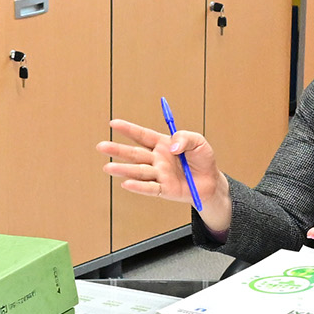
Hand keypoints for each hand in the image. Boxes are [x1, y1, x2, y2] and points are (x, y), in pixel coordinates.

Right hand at [101, 118, 228, 217]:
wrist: (211, 182)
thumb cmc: (203, 159)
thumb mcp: (199, 142)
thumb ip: (185, 138)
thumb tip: (172, 146)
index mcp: (162, 144)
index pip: (142, 135)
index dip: (128, 129)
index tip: (113, 123)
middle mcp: (157, 160)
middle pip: (134, 154)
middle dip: (117, 150)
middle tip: (101, 146)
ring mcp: (159, 175)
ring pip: (139, 171)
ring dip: (123, 169)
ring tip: (108, 168)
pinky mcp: (165, 190)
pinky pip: (150, 188)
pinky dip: (139, 187)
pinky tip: (126, 184)